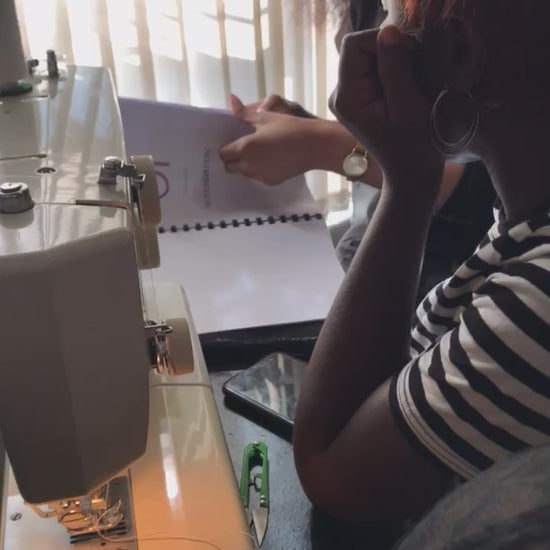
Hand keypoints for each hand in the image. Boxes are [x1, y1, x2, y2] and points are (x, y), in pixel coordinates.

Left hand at [220, 95, 317, 184]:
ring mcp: (260, 175)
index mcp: (245, 147)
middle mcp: (249, 165)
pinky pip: (257, 177)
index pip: (224, 153)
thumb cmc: (289, 127)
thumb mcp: (265, 117)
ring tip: (255, 153)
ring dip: (243, 165)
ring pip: (243, 173)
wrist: (314, 146)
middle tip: (238, 149)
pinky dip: (257, 170)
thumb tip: (231, 99)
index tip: (229, 142)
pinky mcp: (271, 182)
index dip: (225, 148)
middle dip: (231, 159)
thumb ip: (244, 113)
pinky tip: (268, 160)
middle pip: (229, 167)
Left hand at [331, 26, 443, 196]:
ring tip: (413, 84)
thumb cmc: (414, 146)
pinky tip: (407, 87)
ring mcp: (350, 94)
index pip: (354, 45)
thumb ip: (396, 69)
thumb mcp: (408, 107)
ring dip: (396, 61)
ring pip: (371, 55)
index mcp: (346, 97)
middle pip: (362, 48)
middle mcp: (341, 93)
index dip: (382, 41)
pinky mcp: (361, 95)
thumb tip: (387, 31)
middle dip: (391, 52)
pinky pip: (376, 67)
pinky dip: (395, 69)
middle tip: (415, 73)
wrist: (411, 172)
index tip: (410, 57)